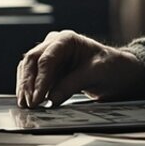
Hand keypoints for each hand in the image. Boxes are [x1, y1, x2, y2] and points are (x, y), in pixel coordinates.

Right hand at [16, 30, 144, 107]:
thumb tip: (51, 99)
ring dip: (25, 88)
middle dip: (27, 84)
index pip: (46, 59)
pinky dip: (30, 90)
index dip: (39, 80)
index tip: (36, 98)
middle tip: (28, 104)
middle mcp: (54, 44)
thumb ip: (72, 84)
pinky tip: (28, 102)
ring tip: (25, 106)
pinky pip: (33, 78)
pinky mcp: (49, 70)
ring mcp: (50, 56)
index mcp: (66, 40)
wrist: (119, 72)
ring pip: (28, 69)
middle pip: (32, 62)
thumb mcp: (96, 73)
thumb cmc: (111, 66)